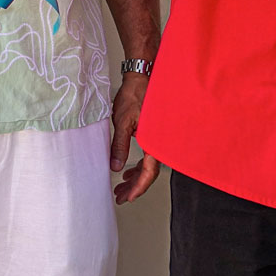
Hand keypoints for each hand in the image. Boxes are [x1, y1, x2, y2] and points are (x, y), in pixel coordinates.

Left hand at [110, 72, 160, 202]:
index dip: (137, 188)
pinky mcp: (154, 135)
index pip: (148, 173)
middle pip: (149, 173)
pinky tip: (127, 169)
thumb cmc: (135, 95)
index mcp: (155, 142)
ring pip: (148, 165)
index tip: (126, 198)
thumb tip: (115, 167)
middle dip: (134, 187)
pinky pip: (148, 156)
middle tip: (120, 196)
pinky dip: (138, 165)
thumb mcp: (123, 122)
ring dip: (135, 177)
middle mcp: (160, 143)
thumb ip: (120, 146)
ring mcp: (158, 139)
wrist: (143, 77)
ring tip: (120, 186)